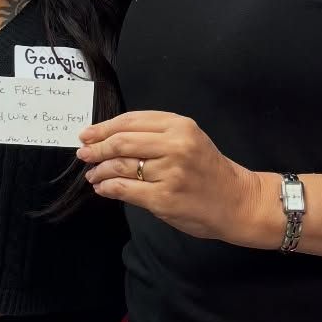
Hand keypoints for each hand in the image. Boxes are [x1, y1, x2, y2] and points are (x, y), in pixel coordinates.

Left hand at [77, 110, 270, 245]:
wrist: (238, 201)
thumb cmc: (210, 171)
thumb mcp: (190, 140)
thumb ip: (156, 135)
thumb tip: (109, 138)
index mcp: (180, 126)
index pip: (131, 121)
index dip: (103, 128)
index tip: (87, 134)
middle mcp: (175, 145)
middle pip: (122, 141)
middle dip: (96, 148)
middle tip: (83, 154)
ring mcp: (170, 173)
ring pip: (121, 166)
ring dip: (100, 170)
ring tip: (93, 175)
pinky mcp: (164, 198)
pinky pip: (125, 190)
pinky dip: (108, 188)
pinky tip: (103, 188)